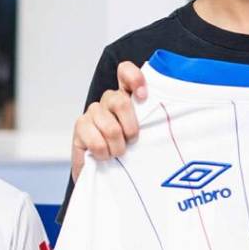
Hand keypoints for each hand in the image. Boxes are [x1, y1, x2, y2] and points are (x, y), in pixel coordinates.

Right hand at [71, 61, 147, 180]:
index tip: (143, 96)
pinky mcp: (80, 126)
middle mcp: (109, 101)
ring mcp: (93, 112)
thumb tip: (168, 119)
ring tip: (118, 154)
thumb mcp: (147, 137)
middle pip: (120, 101)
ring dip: (117, 147)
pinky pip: (96, 140)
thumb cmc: (130, 155)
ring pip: (110, 127)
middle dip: (130, 128)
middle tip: (132, 142)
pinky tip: (103, 156)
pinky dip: (103, 153)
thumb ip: (153, 122)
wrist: (105, 176)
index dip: (133, 79)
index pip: (125, 72)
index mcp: (127, 97)